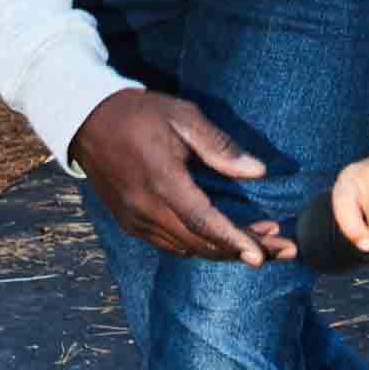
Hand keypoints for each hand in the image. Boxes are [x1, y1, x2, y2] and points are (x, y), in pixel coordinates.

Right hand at [69, 91, 280, 267]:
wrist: (86, 121)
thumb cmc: (140, 114)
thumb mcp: (183, 116)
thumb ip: (219, 146)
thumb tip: (257, 172)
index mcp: (162, 182)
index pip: (204, 222)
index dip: (235, 241)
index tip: (263, 255)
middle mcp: (146, 210)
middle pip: (201, 244)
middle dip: (243, 250)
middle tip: (282, 250)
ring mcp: (135, 220)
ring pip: (187, 249)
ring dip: (224, 251)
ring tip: (262, 243)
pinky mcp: (129, 223)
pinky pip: (170, 244)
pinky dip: (199, 246)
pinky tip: (222, 239)